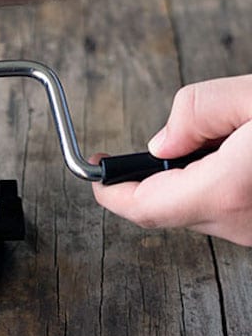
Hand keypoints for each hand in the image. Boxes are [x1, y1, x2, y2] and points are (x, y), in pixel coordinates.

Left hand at [91, 75, 251, 244]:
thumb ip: (197, 111)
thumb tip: (162, 141)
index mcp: (226, 191)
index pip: (143, 207)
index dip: (110, 192)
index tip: (97, 171)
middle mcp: (242, 223)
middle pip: (167, 208)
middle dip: (153, 174)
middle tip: (159, 143)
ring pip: (198, 209)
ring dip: (190, 177)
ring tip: (220, 139)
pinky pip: (227, 210)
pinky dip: (218, 183)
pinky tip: (238, 156)